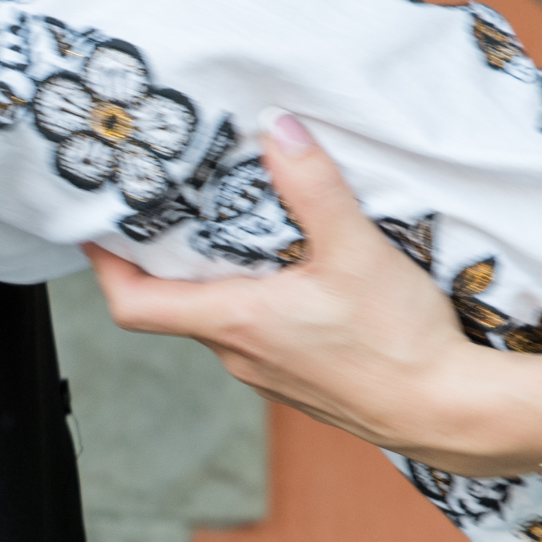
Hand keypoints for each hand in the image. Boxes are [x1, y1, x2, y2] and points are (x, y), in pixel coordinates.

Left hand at [85, 111, 511, 461]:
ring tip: (225, 224)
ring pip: (217, 317)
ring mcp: (265, 373)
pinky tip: (284, 269)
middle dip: (163, 256)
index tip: (93, 227)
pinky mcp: (296, 379)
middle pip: (172, 304)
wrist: (447, 412)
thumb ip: (313, 186)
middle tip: (165, 204)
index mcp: (236, 322)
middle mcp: (238, 354)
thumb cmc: (400, 344)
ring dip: (212, 276)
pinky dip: (250, 298)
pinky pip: (254, 333)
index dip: (104, 265)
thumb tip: (278, 129)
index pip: (134, 303)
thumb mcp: (357, 249)